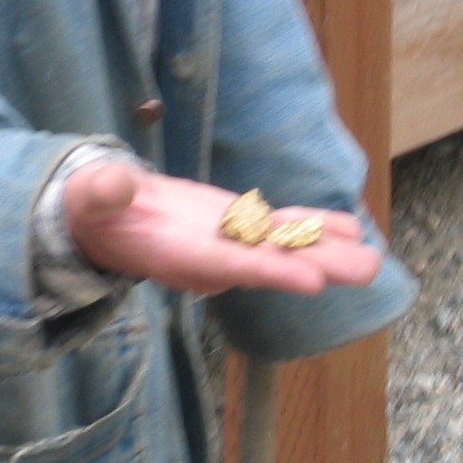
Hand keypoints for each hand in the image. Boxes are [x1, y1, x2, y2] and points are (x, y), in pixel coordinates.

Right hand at [63, 160, 381, 296]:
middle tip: (364, 272)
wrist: (105, 218)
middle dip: (316, 267)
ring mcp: (227, 240)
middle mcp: (211, 256)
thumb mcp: (89, 198)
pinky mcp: (235, 224)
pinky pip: (279, 228)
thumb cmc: (93, 211)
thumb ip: (103, 192)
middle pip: (269, 263)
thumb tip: (116, 181)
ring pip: (282, 247)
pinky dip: (314, 228)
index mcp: (177, 254)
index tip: (312, 280)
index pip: (228, 266)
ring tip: (372, 257)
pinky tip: (350, 229)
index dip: (270, 271)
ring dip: (327, 251)